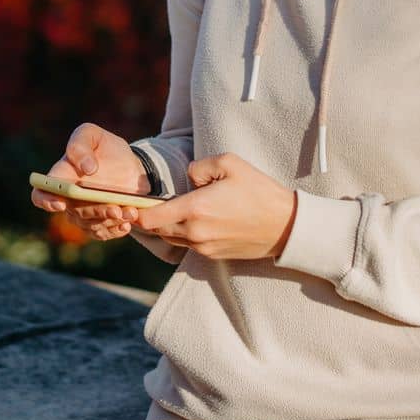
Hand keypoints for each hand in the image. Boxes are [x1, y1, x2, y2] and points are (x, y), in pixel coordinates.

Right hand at [30, 121, 149, 242]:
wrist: (130, 165)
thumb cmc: (104, 148)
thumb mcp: (92, 135)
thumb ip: (81, 144)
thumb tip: (86, 168)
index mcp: (60, 178)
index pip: (41, 194)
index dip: (46, 201)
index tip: (61, 203)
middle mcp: (68, 200)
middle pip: (75, 213)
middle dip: (95, 211)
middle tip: (115, 208)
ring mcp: (84, 215)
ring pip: (91, 225)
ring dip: (110, 220)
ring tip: (130, 211)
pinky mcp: (100, 224)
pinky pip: (103, 233)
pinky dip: (116, 229)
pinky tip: (127, 222)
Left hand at [132, 152, 296, 260]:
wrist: (286, 226)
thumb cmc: (259, 190)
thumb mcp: (230, 163)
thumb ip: (199, 167)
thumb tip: (186, 179)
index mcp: (195, 208)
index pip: (150, 217)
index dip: (137, 209)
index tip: (134, 201)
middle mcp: (195, 232)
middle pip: (156, 229)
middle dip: (151, 217)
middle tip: (151, 202)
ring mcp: (203, 247)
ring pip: (170, 238)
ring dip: (167, 226)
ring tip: (175, 208)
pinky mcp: (212, 256)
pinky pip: (187, 244)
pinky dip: (183, 233)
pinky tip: (195, 218)